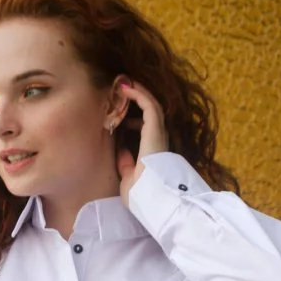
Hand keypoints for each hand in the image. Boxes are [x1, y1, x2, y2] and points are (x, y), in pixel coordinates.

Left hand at [116, 80, 168, 206]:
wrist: (148, 195)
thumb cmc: (140, 193)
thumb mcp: (129, 177)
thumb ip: (126, 164)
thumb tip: (122, 152)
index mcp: (153, 152)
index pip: (146, 131)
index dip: (134, 121)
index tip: (121, 118)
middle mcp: (159, 139)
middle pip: (151, 113)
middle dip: (138, 100)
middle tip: (123, 91)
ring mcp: (159, 132)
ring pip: (152, 105)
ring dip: (138, 93)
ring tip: (123, 84)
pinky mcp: (156, 127)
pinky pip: (148, 104)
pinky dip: (137, 94)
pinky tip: (124, 88)